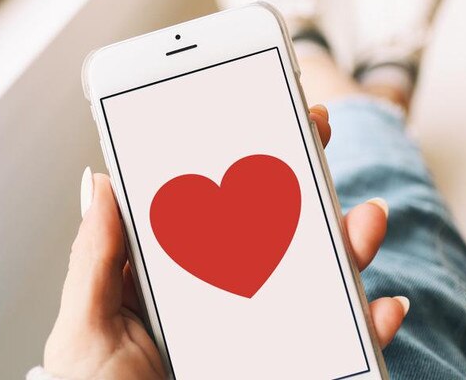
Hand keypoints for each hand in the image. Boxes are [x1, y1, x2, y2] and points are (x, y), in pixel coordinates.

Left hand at [43, 105, 407, 378]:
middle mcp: (220, 291)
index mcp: (171, 272)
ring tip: (360, 221)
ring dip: (345, 239)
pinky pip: (340, 339)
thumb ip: (94, 257)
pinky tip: (380, 309)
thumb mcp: (85, 329)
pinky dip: (368, 322)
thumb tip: (97, 179)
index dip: (231, 155)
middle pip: (268, 223)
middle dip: (297, 174)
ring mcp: (259, 326)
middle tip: (314, 131)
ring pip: (313, 272)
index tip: (255, 110)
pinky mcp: (292, 361)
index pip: (206, 203)